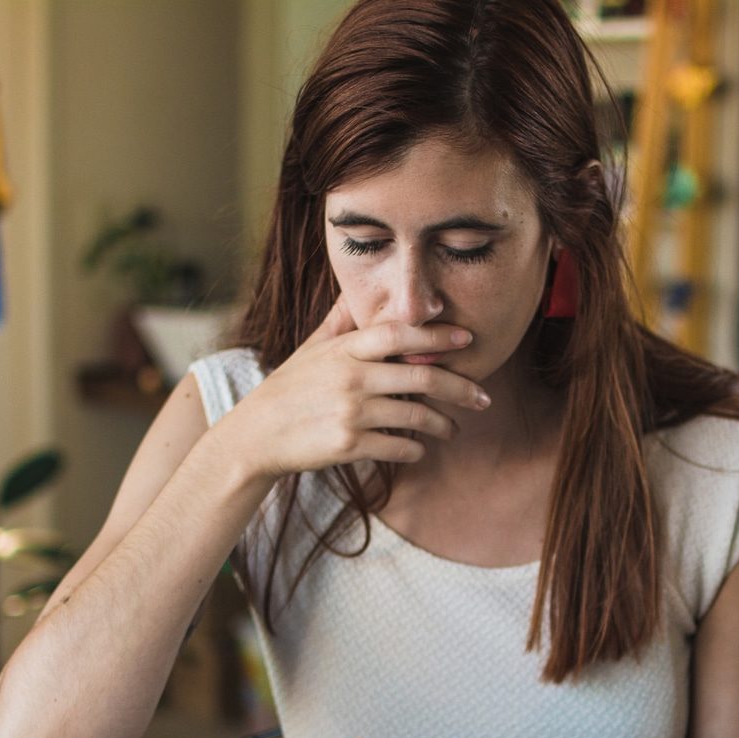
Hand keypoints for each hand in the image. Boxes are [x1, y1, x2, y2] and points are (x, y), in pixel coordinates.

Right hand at [211, 298, 491, 482]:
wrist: (256, 435)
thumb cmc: (290, 388)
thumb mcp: (311, 348)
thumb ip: (339, 320)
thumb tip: (353, 287)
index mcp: (345, 350)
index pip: (399, 334)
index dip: (436, 335)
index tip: (466, 339)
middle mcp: (351, 378)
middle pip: (421, 377)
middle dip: (460, 387)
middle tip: (482, 397)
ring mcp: (350, 413)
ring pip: (416, 417)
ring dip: (442, 424)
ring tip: (452, 428)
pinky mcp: (348, 445)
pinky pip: (399, 447)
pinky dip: (416, 449)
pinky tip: (420, 448)